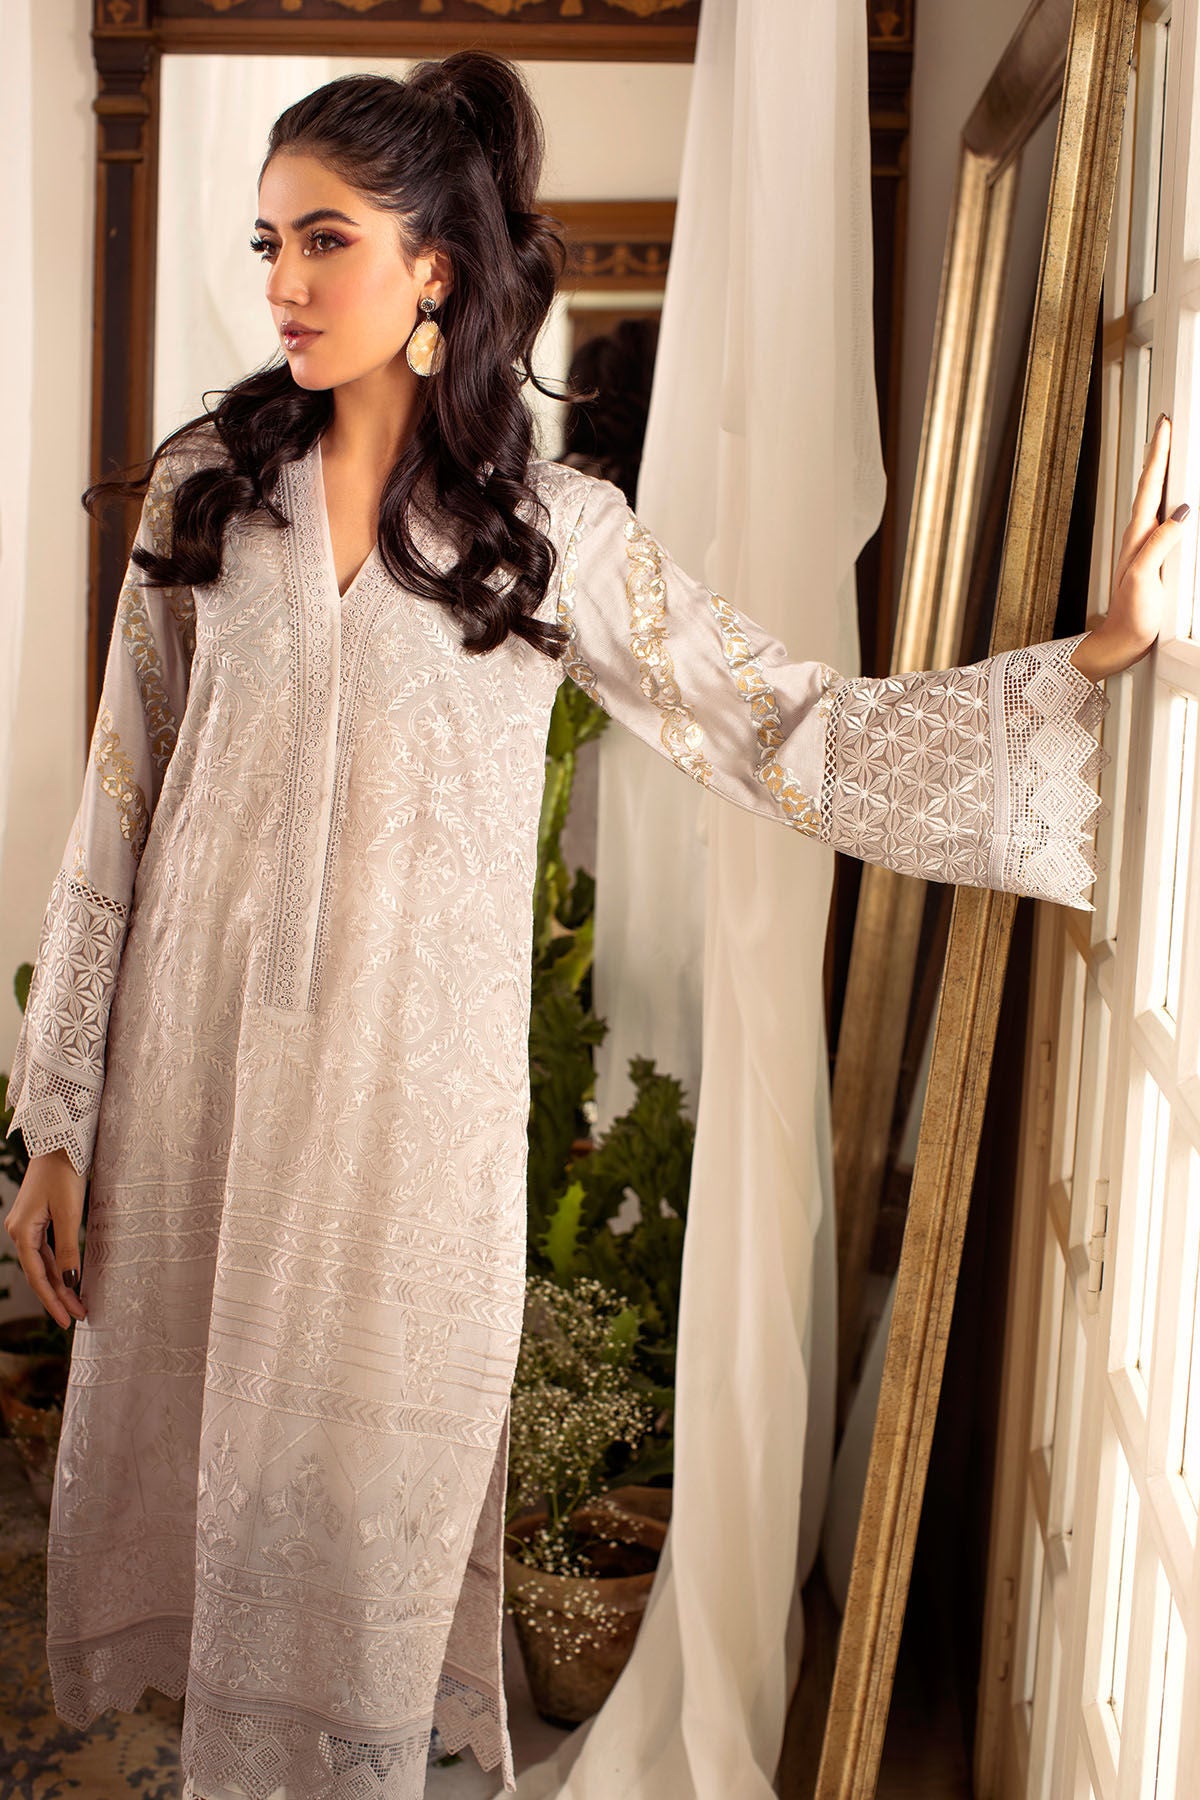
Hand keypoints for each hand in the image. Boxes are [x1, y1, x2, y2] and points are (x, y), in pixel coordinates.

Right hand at [3, 1148, 87, 1328]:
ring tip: (77, 1303)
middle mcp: (19, 1231)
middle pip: (39, 1273)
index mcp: (22, 1232)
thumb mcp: (70, 1213)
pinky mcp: (37, 1218)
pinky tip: (69, 1278)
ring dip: (60, 1283)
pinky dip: (58, 1265)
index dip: (52, 1301)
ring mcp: (26, 1225)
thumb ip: (69, 1249)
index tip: (67, 1320)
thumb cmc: (64, 1173)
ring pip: (43, 1263)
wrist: (59, 1142)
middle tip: (78, 1316)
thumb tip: (70, 1281)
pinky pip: (46, 1250)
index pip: (38, 1277)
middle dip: (59, 1296)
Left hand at [1070, 412, 1191, 681]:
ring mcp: (1145, 546)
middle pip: (1150, 485)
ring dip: (1162, 473)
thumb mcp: (1144, 577)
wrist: (1122, 641)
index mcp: (1137, 535)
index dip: (1157, 455)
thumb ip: (1159, 543)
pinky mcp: (1153, 558)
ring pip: (1155, 499)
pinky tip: (1174, 499)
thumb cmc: (1131, 615)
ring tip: (1169, 450)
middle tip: (1166, 426)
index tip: (1164, 427)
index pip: (1149, 486)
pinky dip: (1168, 500)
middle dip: (1159, 454)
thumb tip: (1180, 511)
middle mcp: (1138, 535)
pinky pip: (1162, 519)